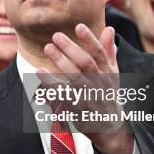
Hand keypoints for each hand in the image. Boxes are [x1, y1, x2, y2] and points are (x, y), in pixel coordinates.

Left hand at [38, 24, 133, 153]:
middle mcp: (100, 84)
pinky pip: (63, 96)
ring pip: (75, 79)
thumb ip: (108, 51)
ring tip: (48, 48)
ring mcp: (89, 98)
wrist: (110, 127)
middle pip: (86, 64)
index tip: (78, 26)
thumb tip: (109, 28)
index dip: (90, 40)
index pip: (100, 54)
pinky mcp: (78, 110)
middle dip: (71, 49)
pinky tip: (40, 72)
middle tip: (56, 36)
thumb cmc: (107, 93)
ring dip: (61, 63)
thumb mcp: (112, 73)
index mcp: (108, 73)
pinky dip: (52, 85)